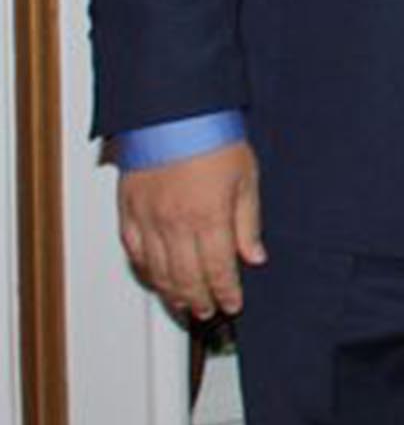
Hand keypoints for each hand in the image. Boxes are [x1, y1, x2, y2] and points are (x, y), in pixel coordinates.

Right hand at [118, 141, 263, 320]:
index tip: (232, 304)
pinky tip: (155, 278)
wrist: (174, 113)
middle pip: (187, 277)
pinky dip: (145, 270)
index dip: (226, 292)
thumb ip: (248, 223)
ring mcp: (148, 219)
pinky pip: (134, 251)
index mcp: (209, 218)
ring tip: (184, 305)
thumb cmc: (214, 138)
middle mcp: (175, 224)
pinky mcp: (128, 210)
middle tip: (208, 312)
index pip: (218, 269)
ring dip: (172, 292)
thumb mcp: (247, 179)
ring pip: (158, 270)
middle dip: (200, 300)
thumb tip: (255, 256)